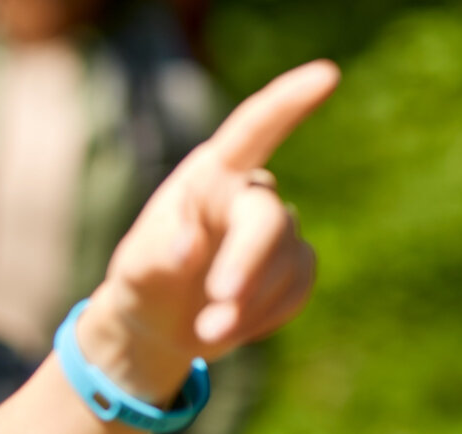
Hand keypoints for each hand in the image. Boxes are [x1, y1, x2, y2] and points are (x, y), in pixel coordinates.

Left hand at [79, 60, 340, 399]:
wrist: (158, 323)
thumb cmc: (144, 281)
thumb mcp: (136, 269)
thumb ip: (157, 254)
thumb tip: (187, 247)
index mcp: (209, 176)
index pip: (251, 131)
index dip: (288, 103)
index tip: (325, 76)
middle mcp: (249, 193)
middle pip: (268, 220)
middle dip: (246, 266)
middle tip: (217, 308)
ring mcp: (280, 228)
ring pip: (285, 264)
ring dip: (246, 306)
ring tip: (205, 331)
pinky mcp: (297, 264)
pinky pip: (297, 290)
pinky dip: (263, 317)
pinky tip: (232, 326)